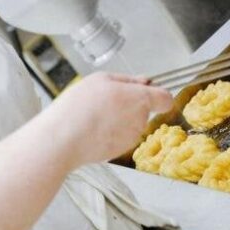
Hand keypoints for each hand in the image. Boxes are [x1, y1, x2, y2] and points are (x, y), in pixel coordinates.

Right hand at [42, 72, 172, 168]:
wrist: (64, 139)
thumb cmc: (80, 106)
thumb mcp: (101, 78)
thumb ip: (128, 80)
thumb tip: (145, 81)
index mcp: (140, 99)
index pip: (165, 98)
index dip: (157, 94)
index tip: (146, 91)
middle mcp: (140, 120)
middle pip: (144, 109)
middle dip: (130, 104)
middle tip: (106, 100)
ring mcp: (130, 138)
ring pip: (131, 123)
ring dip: (119, 118)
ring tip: (95, 114)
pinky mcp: (119, 151)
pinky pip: (120, 137)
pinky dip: (110, 132)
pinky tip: (93, 128)